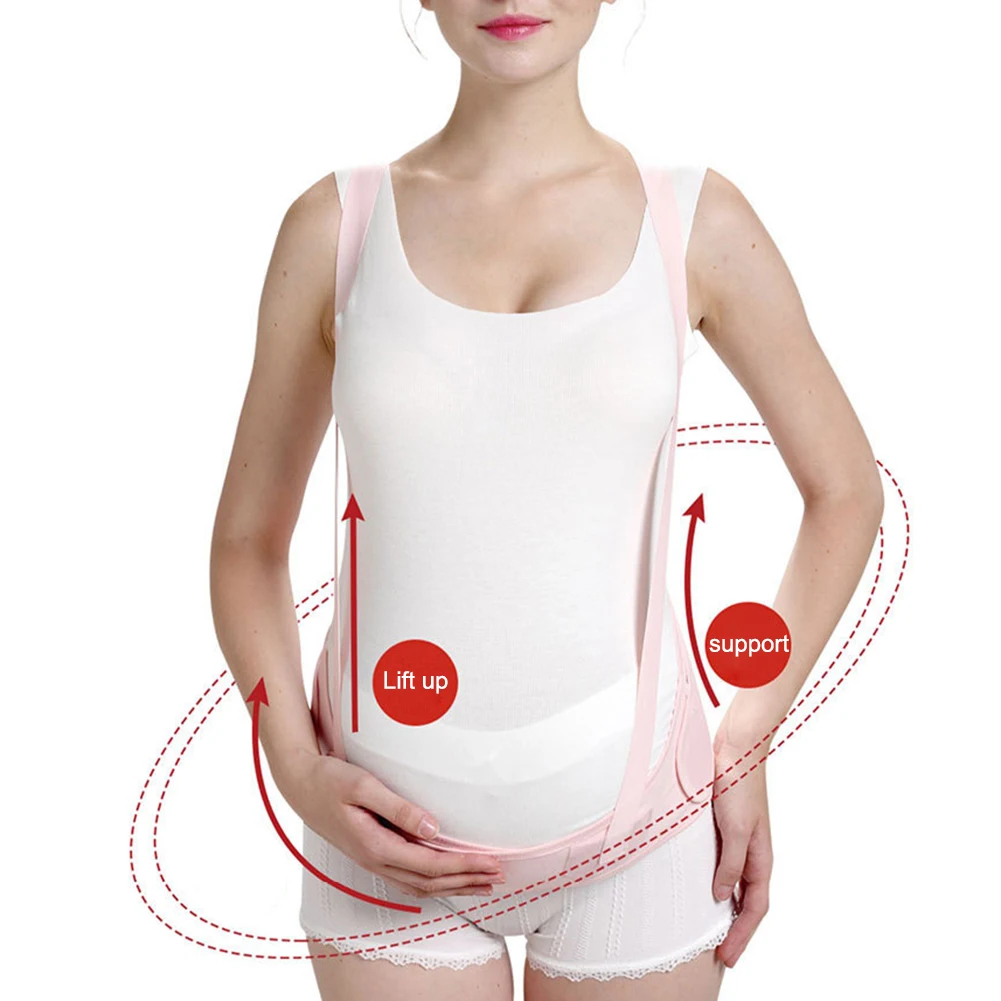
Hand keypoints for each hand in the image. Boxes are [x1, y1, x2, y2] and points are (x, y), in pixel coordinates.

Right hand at [275, 748, 503, 897]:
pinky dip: (436, 881)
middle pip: (431, 881)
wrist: (299, 784)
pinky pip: (410, 876)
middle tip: (499, 877)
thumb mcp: (364, 787)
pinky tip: (448, 879)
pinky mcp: (373, 853)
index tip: (490, 863)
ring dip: (454, 885)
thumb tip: (433, 827)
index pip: (431, 864)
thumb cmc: (330, 779)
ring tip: (482, 884)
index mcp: (376, 846)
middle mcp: (376, 860)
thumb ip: (399, 808)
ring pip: (421, 884)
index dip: (464, 866)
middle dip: (467, 880)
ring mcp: (373, 860)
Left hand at [711, 734, 772, 967]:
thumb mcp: (735, 828)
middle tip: (722, 956)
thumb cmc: (738, 783)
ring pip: (738, 887)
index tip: (728, 957)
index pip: (756, 908)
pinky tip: (707, 891)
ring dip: (730, 912)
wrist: (736, 747)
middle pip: (749, 903)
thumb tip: (722, 896)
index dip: (742, 935)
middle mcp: (754, 853)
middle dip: (738, 932)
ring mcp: (741, 842)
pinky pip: (727, 867)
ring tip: (714, 933)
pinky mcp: (727, 829)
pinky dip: (721, 886)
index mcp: (761, 857)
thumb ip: (730, 863)